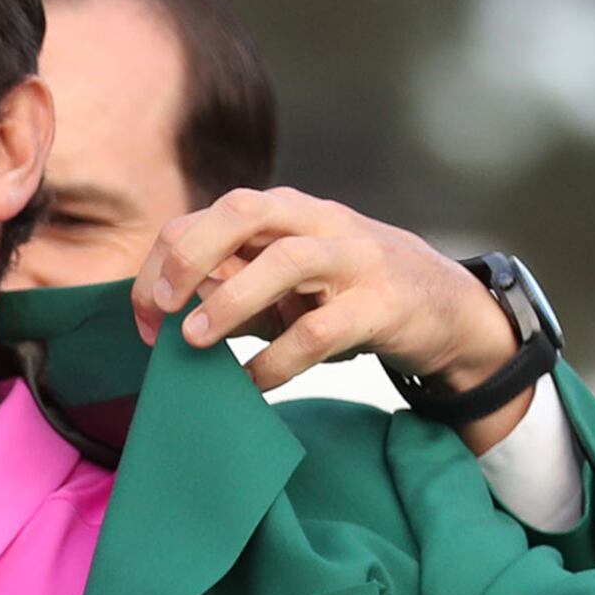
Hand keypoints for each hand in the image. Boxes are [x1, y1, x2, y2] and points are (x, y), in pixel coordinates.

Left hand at [129, 187, 530, 443]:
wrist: (449, 310)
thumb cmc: (353, 296)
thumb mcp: (289, 288)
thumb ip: (235, 291)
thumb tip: (166, 317)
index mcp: (290, 213)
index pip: (212, 215)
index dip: (168, 259)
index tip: (145, 314)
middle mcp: (320, 223)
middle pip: (245, 210)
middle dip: (191, 253)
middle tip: (160, 307)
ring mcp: (356, 259)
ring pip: (287, 260)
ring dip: (231, 300)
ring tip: (193, 341)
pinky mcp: (384, 304)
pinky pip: (322, 330)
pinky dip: (278, 360)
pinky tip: (251, 383)